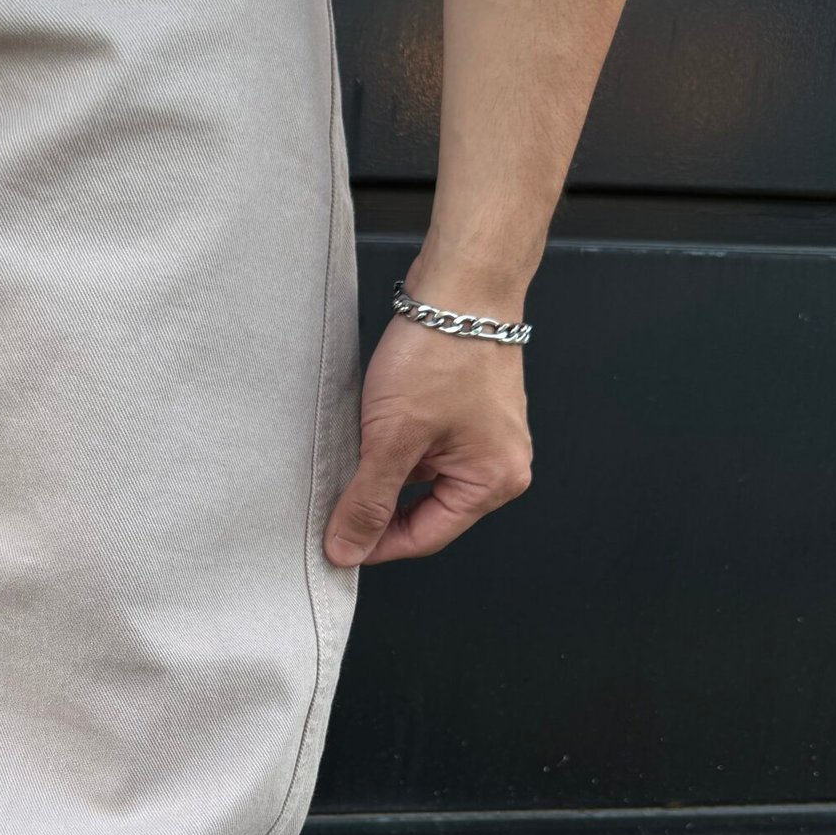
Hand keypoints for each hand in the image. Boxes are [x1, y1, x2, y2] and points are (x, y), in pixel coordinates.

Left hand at [324, 278, 532, 567]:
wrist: (461, 284)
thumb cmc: (440, 352)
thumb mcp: (393, 437)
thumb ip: (368, 500)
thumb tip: (348, 549)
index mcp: (494, 482)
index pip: (424, 537)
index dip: (375, 544)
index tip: (335, 543)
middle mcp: (500, 466)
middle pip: (424, 511)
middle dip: (379, 504)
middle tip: (335, 497)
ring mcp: (486, 439)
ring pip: (421, 479)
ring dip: (384, 473)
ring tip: (354, 452)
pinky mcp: (469, 415)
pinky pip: (426, 449)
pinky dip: (396, 447)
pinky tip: (370, 430)